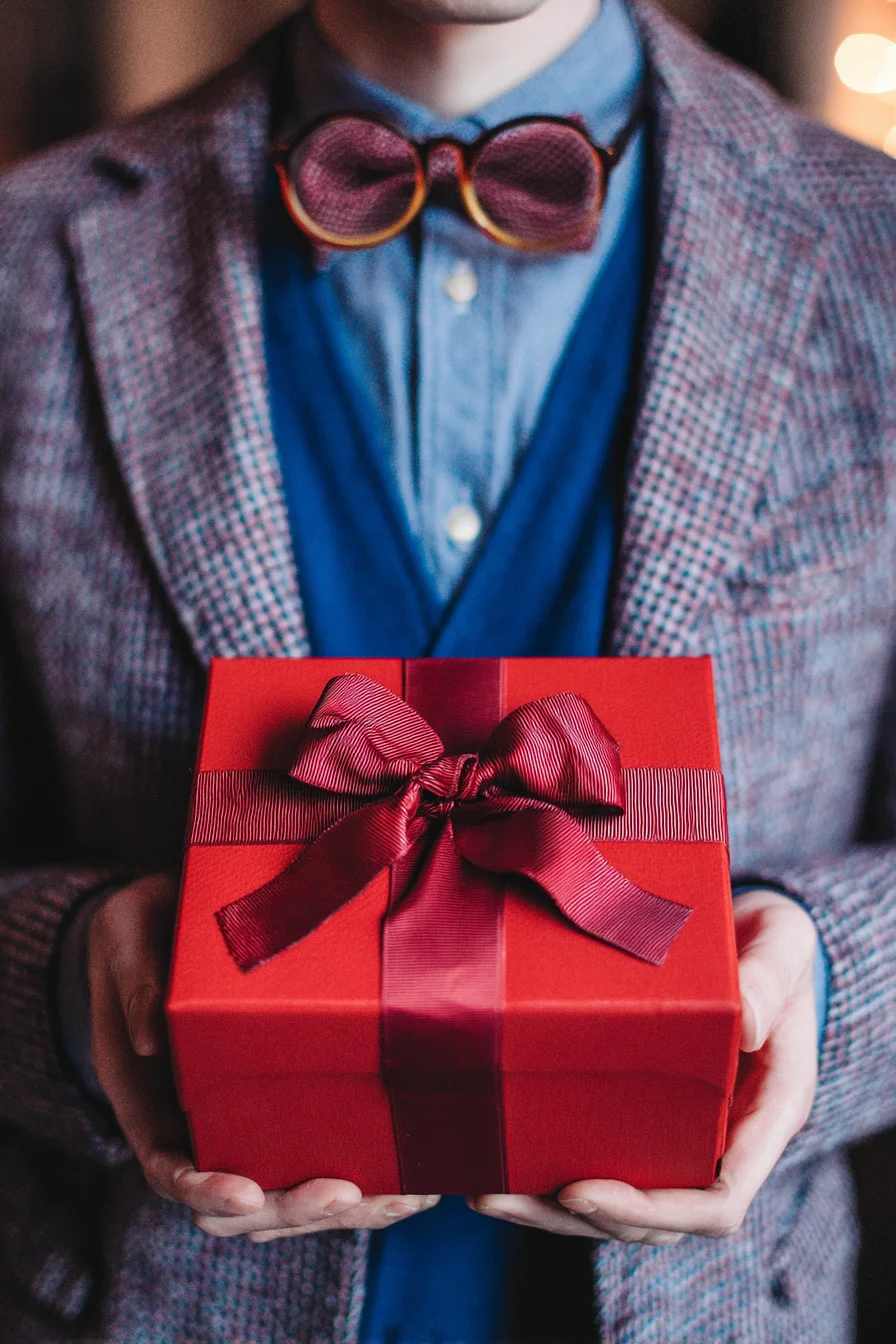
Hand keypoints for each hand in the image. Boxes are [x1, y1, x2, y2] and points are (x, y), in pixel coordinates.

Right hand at [88, 873, 439, 1237]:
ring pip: (289, 1185)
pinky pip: (323, 1144)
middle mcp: (195, 1120)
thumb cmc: (142, 924)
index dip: (205, 1188)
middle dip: (291, 1206)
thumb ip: (135, 982)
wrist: (172, 913)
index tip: (247, 1193)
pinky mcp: (291, 1091)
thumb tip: (152, 1041)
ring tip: (399, 1199)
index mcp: (146, 1096)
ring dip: (340, 1204)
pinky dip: (365, 1168)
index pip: (168, 1167)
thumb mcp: (127, 935)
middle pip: (240, 1196)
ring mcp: (246, 1111)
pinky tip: (413, 1175)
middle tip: (345, 1194)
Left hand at [469, 888, 818, 1244]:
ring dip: (553, 1208)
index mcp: (768, 1115)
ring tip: (485, 1193)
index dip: (649, 1210)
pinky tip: (500, 1157)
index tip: (579, 1189)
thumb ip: (769, 980)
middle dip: (579, 1216)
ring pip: (624, 1202)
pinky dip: (554, 1166)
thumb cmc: (776, 945)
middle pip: (656, 1218)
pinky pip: (607, 1157)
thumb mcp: (782, 948)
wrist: (758, 937)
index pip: (718, 1200)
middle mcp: (728, 1140)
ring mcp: (686, 1132)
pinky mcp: (649, 1112)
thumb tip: (745, 1022)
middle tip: (501, 1197)